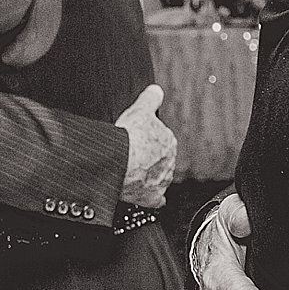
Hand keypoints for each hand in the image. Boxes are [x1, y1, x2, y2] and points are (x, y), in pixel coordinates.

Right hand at [116, 84, 175, 207]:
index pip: (162, 140)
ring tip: (134, 173)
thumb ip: (150, 98)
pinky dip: (151, 197)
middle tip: (134, 156)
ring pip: (159, 178)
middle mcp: (169, 162)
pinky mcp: (152, 197)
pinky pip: (156, 199)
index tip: (139, 140)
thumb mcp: (140, 109)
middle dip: (150, 158)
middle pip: (160, 160)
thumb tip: (156, 90)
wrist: (119, 163)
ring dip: (149, 176)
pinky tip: (145, 195)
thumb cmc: (128, 138)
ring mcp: (161, 180)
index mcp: (169, 141)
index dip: (148, 140)